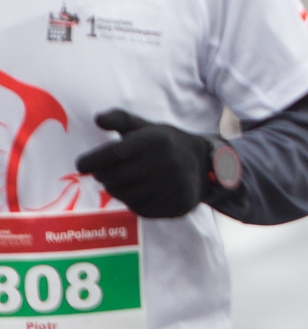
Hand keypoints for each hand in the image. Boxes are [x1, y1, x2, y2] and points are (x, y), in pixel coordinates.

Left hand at [77, 111, 221, 218]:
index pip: (113, 154)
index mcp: (155, 140)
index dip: (92, 161)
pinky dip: (134, 202)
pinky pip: (139, 209)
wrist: (205, 164)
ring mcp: (171, 185)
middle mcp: (165, 162)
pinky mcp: (175, 204)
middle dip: (105, 176)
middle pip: (114, 178)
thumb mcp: (146, 127)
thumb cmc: (165, 144)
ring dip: (118, 190)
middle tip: (107, 173)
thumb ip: (120, 119)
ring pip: (124, 196)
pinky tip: (142, 192)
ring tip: (126, 181)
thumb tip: (97, 119)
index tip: (81, 166)